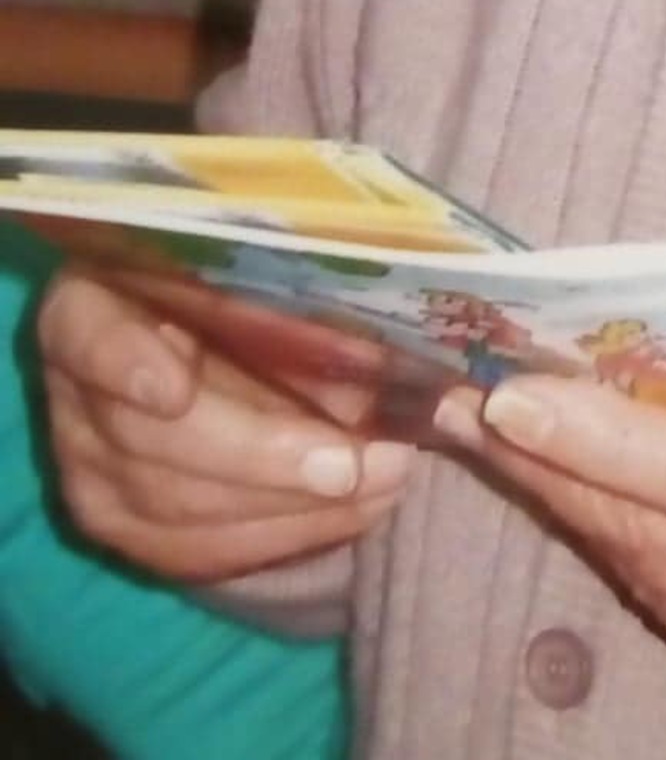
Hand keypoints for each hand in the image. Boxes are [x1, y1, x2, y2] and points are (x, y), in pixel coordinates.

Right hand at [39, 267, 416, 581]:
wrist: (207, 343)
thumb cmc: (245, 290)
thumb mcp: (271, 281)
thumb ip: (319, 314)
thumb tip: (423, 372)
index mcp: (96, 301)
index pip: (90, 333)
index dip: (125, 362)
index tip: (173, 389)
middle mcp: (75, 387)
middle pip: (152, 439)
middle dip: (265, 459)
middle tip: (362, 462)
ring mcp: (86, 465)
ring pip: (175, 507)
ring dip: (290, 506)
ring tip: (382, 483)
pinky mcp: (118, 522)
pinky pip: (191, 552)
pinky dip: (278, 536)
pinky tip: (350, 514)